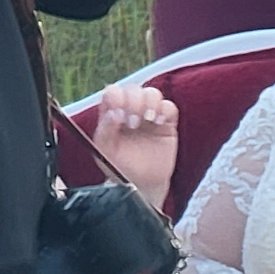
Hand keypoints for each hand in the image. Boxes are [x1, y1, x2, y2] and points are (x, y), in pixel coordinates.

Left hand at [92, 84, 177, 207]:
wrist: (141, 185)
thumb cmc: (120, 168)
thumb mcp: (105, 152)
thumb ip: (105, 131)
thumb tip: (112, 113)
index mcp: (113, 114)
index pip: (113, 92)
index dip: (116, 97)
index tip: (118, 114)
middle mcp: (131, 110)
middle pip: (133, 89)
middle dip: (133, 102)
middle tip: (132, 123)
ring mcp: (150, 115)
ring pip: (152, 93)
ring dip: (150, 103)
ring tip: (148, 120)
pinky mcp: (167, 123)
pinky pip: (170, 107)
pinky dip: (165, 110)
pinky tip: (159, 124)